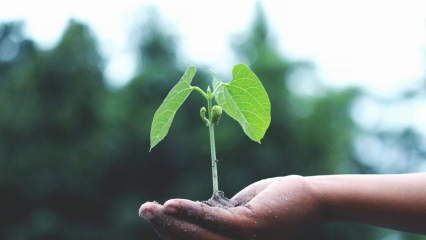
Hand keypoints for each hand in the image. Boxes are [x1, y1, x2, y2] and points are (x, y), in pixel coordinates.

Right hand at [139, 175, 318, 239]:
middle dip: (163, 227)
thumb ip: (218, 216)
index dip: (171, 232)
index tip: (154, 216)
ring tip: (150, 208)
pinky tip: (172, 205)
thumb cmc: (273, 202)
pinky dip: (191, 213)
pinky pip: (215, 221)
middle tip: (143, 209)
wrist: (308, 197)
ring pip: (199, 235)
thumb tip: (192, 212)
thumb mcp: (239, 211)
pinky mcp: (250, 227)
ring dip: (171, 221)